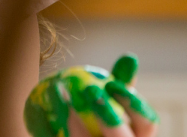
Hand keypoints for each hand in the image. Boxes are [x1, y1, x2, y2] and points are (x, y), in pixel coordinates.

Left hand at [24, 55, 157, 136]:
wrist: (68, 133)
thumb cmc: (99, 116)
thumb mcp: (112, 100)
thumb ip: (121, 82)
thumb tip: (130, 56)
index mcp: (139, 135)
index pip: (147, 121)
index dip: (132, 103)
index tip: (112, 83)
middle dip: (108, 114)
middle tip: (89, 89)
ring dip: (73, 116)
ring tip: (59, 89)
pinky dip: (49, 123)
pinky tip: (40, 105)